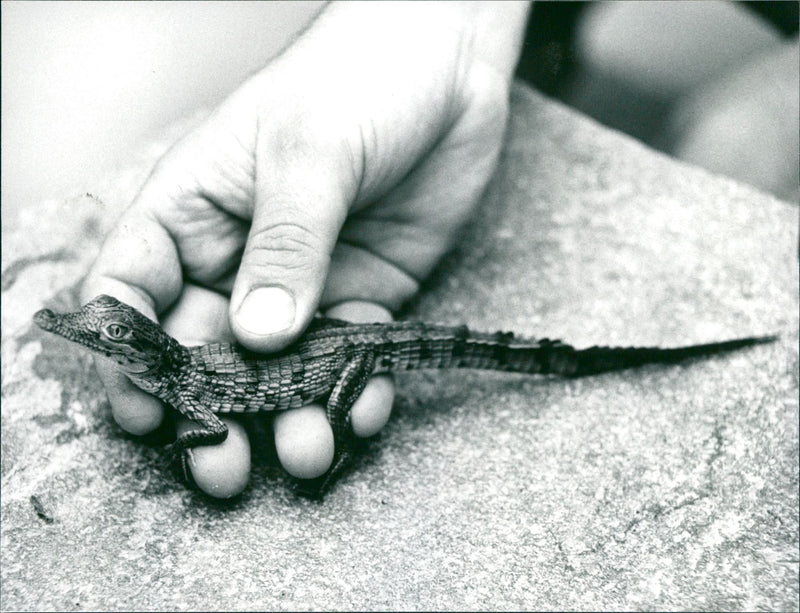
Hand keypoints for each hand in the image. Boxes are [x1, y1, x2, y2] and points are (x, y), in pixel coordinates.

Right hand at [83, 1, 529, 496]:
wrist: (449, 65)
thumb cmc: (358, 77)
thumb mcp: (310, 153)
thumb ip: (285, 246)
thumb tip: (256, 336)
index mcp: (195, 211)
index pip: (136, 290)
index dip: (131, 356)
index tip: (146, 411)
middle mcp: (241, 256)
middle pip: (204, 349)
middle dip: (212, 411)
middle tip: (222, 466)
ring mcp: (304, 283)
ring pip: (279, 368)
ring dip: (288, 414)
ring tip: (306, 451)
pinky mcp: (365, 295)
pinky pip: (351, 356)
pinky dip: (356, 389)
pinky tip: (366, 409)